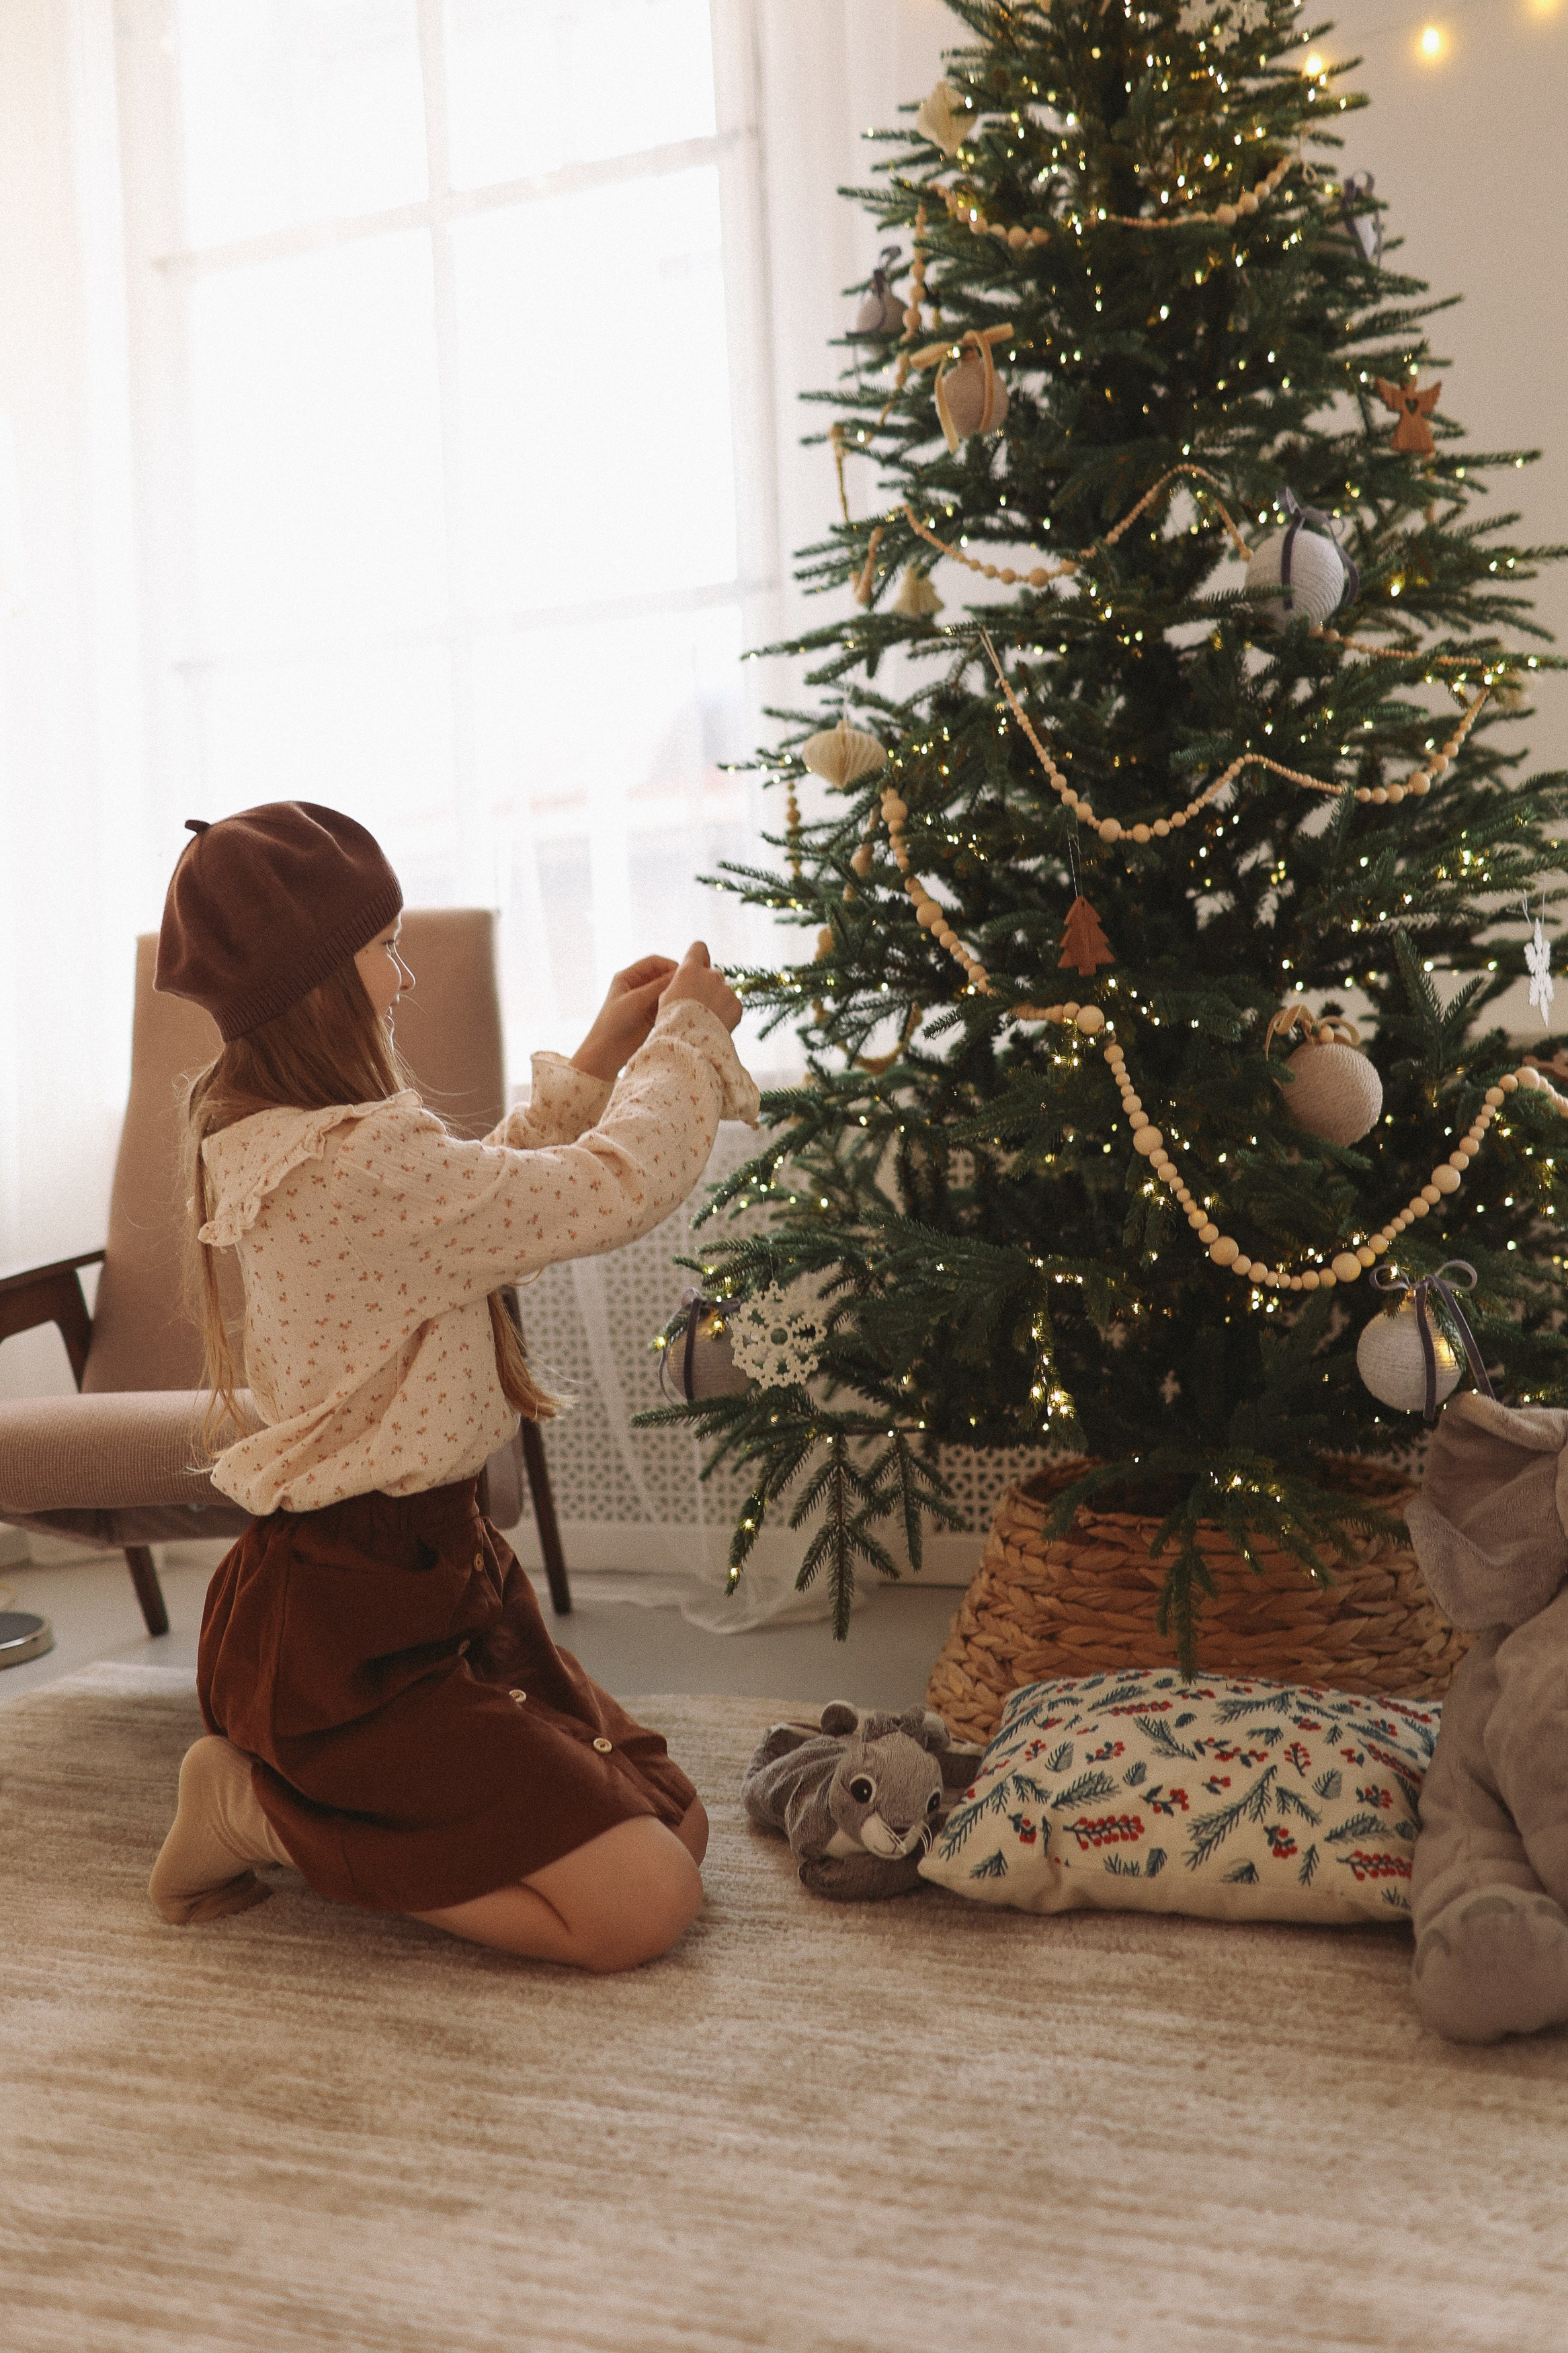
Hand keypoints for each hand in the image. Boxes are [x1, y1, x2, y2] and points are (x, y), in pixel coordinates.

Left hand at [569, 955, 678, 1081]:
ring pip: (665, 990)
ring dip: (675, 993)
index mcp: (628, 976)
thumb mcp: (636, 1000)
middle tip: (690, 986)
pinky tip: (681, 1009)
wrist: (607, 1051)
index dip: (669, 965)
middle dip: (674, 979)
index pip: (653, 962)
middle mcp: (637, 986)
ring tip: (687, 998)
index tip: (683, 973)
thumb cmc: (614, 1022)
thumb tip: (680, 974)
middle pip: (661, 975)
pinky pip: (665, 1004)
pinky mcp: (650, 1015)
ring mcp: (644, 1001)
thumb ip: (658, 986)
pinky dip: (673, 1005)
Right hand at [657, 941, 741, 1033]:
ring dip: (718, 999)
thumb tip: (687, 981)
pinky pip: (732, 1004)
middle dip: (708, 984)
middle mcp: (711, 975)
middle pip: (713, 973)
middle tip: (699, 1004)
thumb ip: (680, 983)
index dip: (699, 955)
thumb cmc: (672, 1022)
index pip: (699, 948)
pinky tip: (716, 1024)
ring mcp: (726, 990)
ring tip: (707, 1019)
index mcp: (690, 970)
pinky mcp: (737, 1004)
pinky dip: (727, 1012)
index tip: (698, 964)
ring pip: (723, 990)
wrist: (690, 1044)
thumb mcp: (667, 997)